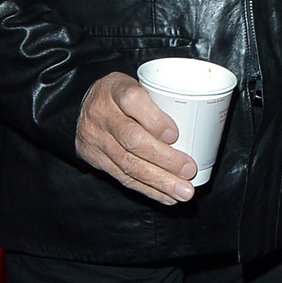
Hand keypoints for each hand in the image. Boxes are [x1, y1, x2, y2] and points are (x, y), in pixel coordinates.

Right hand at [75, 72, 196, 205]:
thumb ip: (160, 101)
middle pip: (132, 139)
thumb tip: (199, 124)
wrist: (83, 108)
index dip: (154, 120)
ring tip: (183, 191)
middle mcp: (101, 113)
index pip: (132, 100)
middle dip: (164, 159)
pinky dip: (148, 189)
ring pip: (128, 164)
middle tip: (188, 170)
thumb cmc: (121, 96)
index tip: (175, 135)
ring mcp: (95, 138)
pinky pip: (122, 177)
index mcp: (115, 89)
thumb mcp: (138, 86)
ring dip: (160, 181)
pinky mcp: (94, 159)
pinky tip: (166, 196)